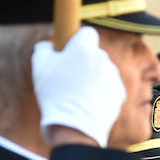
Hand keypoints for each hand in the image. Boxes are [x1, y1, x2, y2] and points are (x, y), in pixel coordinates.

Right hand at [31, 26, 125, 147]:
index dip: (78, 40)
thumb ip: (44, 49)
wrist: (75, 127)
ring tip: (77, 93)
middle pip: (94, 53)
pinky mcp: (119, 93)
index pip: (88, 32)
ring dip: (93, 76)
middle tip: (69, 76)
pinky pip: (109, 87)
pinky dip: (101, 92)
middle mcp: (103, 59)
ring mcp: (113, 77)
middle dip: (84, 60)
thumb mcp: (39, 67)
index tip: (70, 50)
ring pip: (103, 70)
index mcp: (84, 48)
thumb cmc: (55, 95)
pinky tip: (88, 102)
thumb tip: (48, 45)